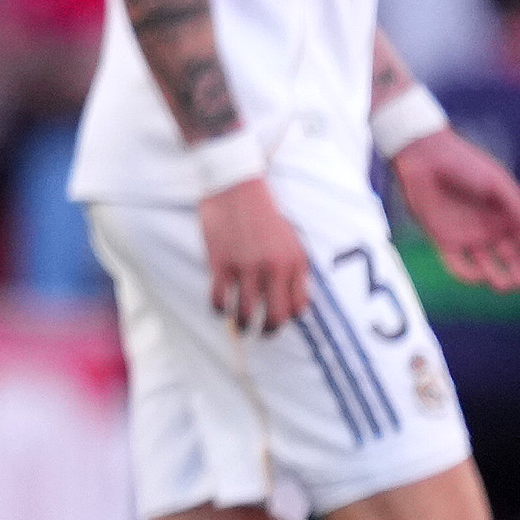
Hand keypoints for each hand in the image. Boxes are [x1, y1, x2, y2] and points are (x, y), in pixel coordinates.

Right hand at [197, 173, 310, 335]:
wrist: (236, 187)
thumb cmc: (264, 212)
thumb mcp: (291, 239)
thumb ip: (294, 267)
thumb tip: (293, 296)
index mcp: (295, 262)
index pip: (299, 306)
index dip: (290, 317)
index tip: (280, 317)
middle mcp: (274, 268)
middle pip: (276, 316)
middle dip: (270, 330)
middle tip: (262, 332)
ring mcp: (246, 267)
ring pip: (247, 313)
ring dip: (244, 326)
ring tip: (240, 326)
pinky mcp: (221, 263)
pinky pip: (220, 299)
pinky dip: (219, 309)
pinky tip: (220, 307)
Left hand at [392, 130, 519, 293]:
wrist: (425, 157)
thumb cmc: (465, 164)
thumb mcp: (497, 183)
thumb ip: (516, 206)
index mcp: (508, 214)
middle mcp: (491, 228)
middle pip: (512, 259)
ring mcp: (468, 235)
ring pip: (488, 266)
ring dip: (497, 278)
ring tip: (503, 283)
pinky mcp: (444, 240)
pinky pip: (458, 265)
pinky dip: (468, 275)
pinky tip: (479, 276)